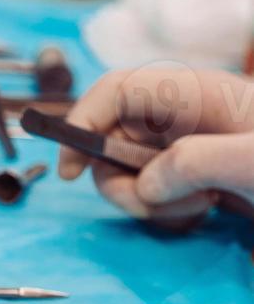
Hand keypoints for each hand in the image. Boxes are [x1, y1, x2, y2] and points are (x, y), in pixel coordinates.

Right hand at [58, 68, 253, 225]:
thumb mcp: (251, 161)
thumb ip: (195, 164)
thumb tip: (146, 185)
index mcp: (191, 92)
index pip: (116, 92)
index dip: (82, 124)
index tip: (69, 174)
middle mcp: (177, 115)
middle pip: (111, 144)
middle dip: (122, 184)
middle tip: (153, 205)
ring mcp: (180, 145)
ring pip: (128, 176)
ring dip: (150, 204)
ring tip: (201, 205)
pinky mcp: (187, 174)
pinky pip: (151, 194)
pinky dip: (167, 211)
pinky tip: (205, 208)